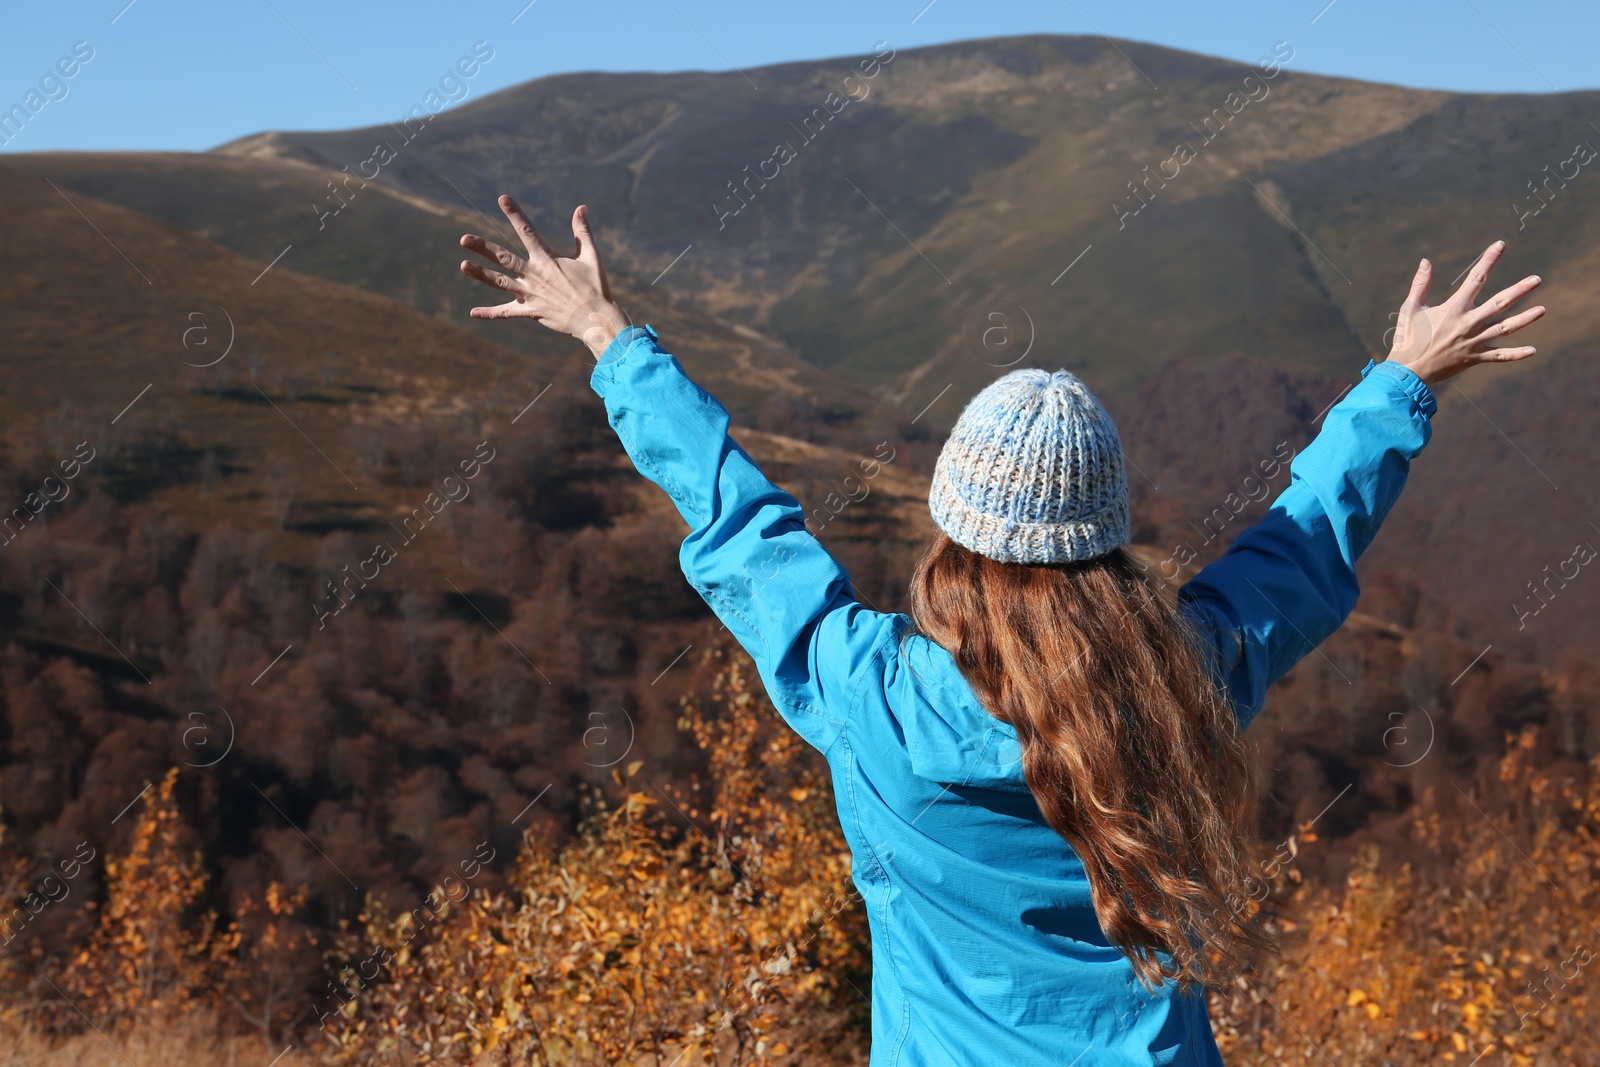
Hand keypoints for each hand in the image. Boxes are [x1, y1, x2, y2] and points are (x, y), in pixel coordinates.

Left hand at [458, 196, 628, 358]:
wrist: (595, 319)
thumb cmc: (596, 287)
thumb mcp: (591, 256)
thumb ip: (582, 232)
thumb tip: (581, 208)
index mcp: (547, 259)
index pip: (527, 231)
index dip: (514, 214)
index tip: (502, 199)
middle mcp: (534, 275)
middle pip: (503, 258)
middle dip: (483, 247)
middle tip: (464, 239)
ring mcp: (530, 294)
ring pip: (500, 282)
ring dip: (480, 274)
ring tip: (463, 265)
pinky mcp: (531, 311)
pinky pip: (507, 312)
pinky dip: (491, 313)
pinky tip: (473, 312)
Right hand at [1385, 240, 1544, 386]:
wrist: (1408, 371)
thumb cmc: (1407, 338)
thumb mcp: (1410, 308)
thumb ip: (1420, 284)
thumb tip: (1426, 261)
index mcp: (1454, 309)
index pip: (1476, 279)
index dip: (1489, 260)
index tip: (1500, 245)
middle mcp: (1468, 323)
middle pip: (1500, 303)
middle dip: (1520, 290)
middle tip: (1537, 279)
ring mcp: (1473, 342)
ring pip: (1505, 328)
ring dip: (1525, 318)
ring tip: (1542, 310)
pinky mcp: (1474, 358)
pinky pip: (1499, 356)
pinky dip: (1516, 354)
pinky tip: (1532, 350)